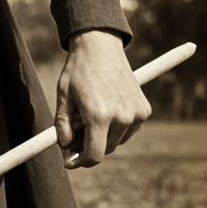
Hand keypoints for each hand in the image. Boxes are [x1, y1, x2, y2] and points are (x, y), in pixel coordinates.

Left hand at [56, 29, 150, 168]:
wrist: (100, 45)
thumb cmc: (78, 69)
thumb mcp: (63, 95)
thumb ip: (62, 124)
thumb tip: (65, 146)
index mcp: (98, 115)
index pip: (94, 155)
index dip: (80, 162)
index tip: (70, 161)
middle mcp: (121, 118)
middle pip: (104, 149)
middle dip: (88, 146)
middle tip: (74, 134)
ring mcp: (136, 115)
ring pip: (116, 140)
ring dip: (103, 135)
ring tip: (89, 113)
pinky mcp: (144, 110)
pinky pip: (128, 129)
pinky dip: (117, 126)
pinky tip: (106, 107)